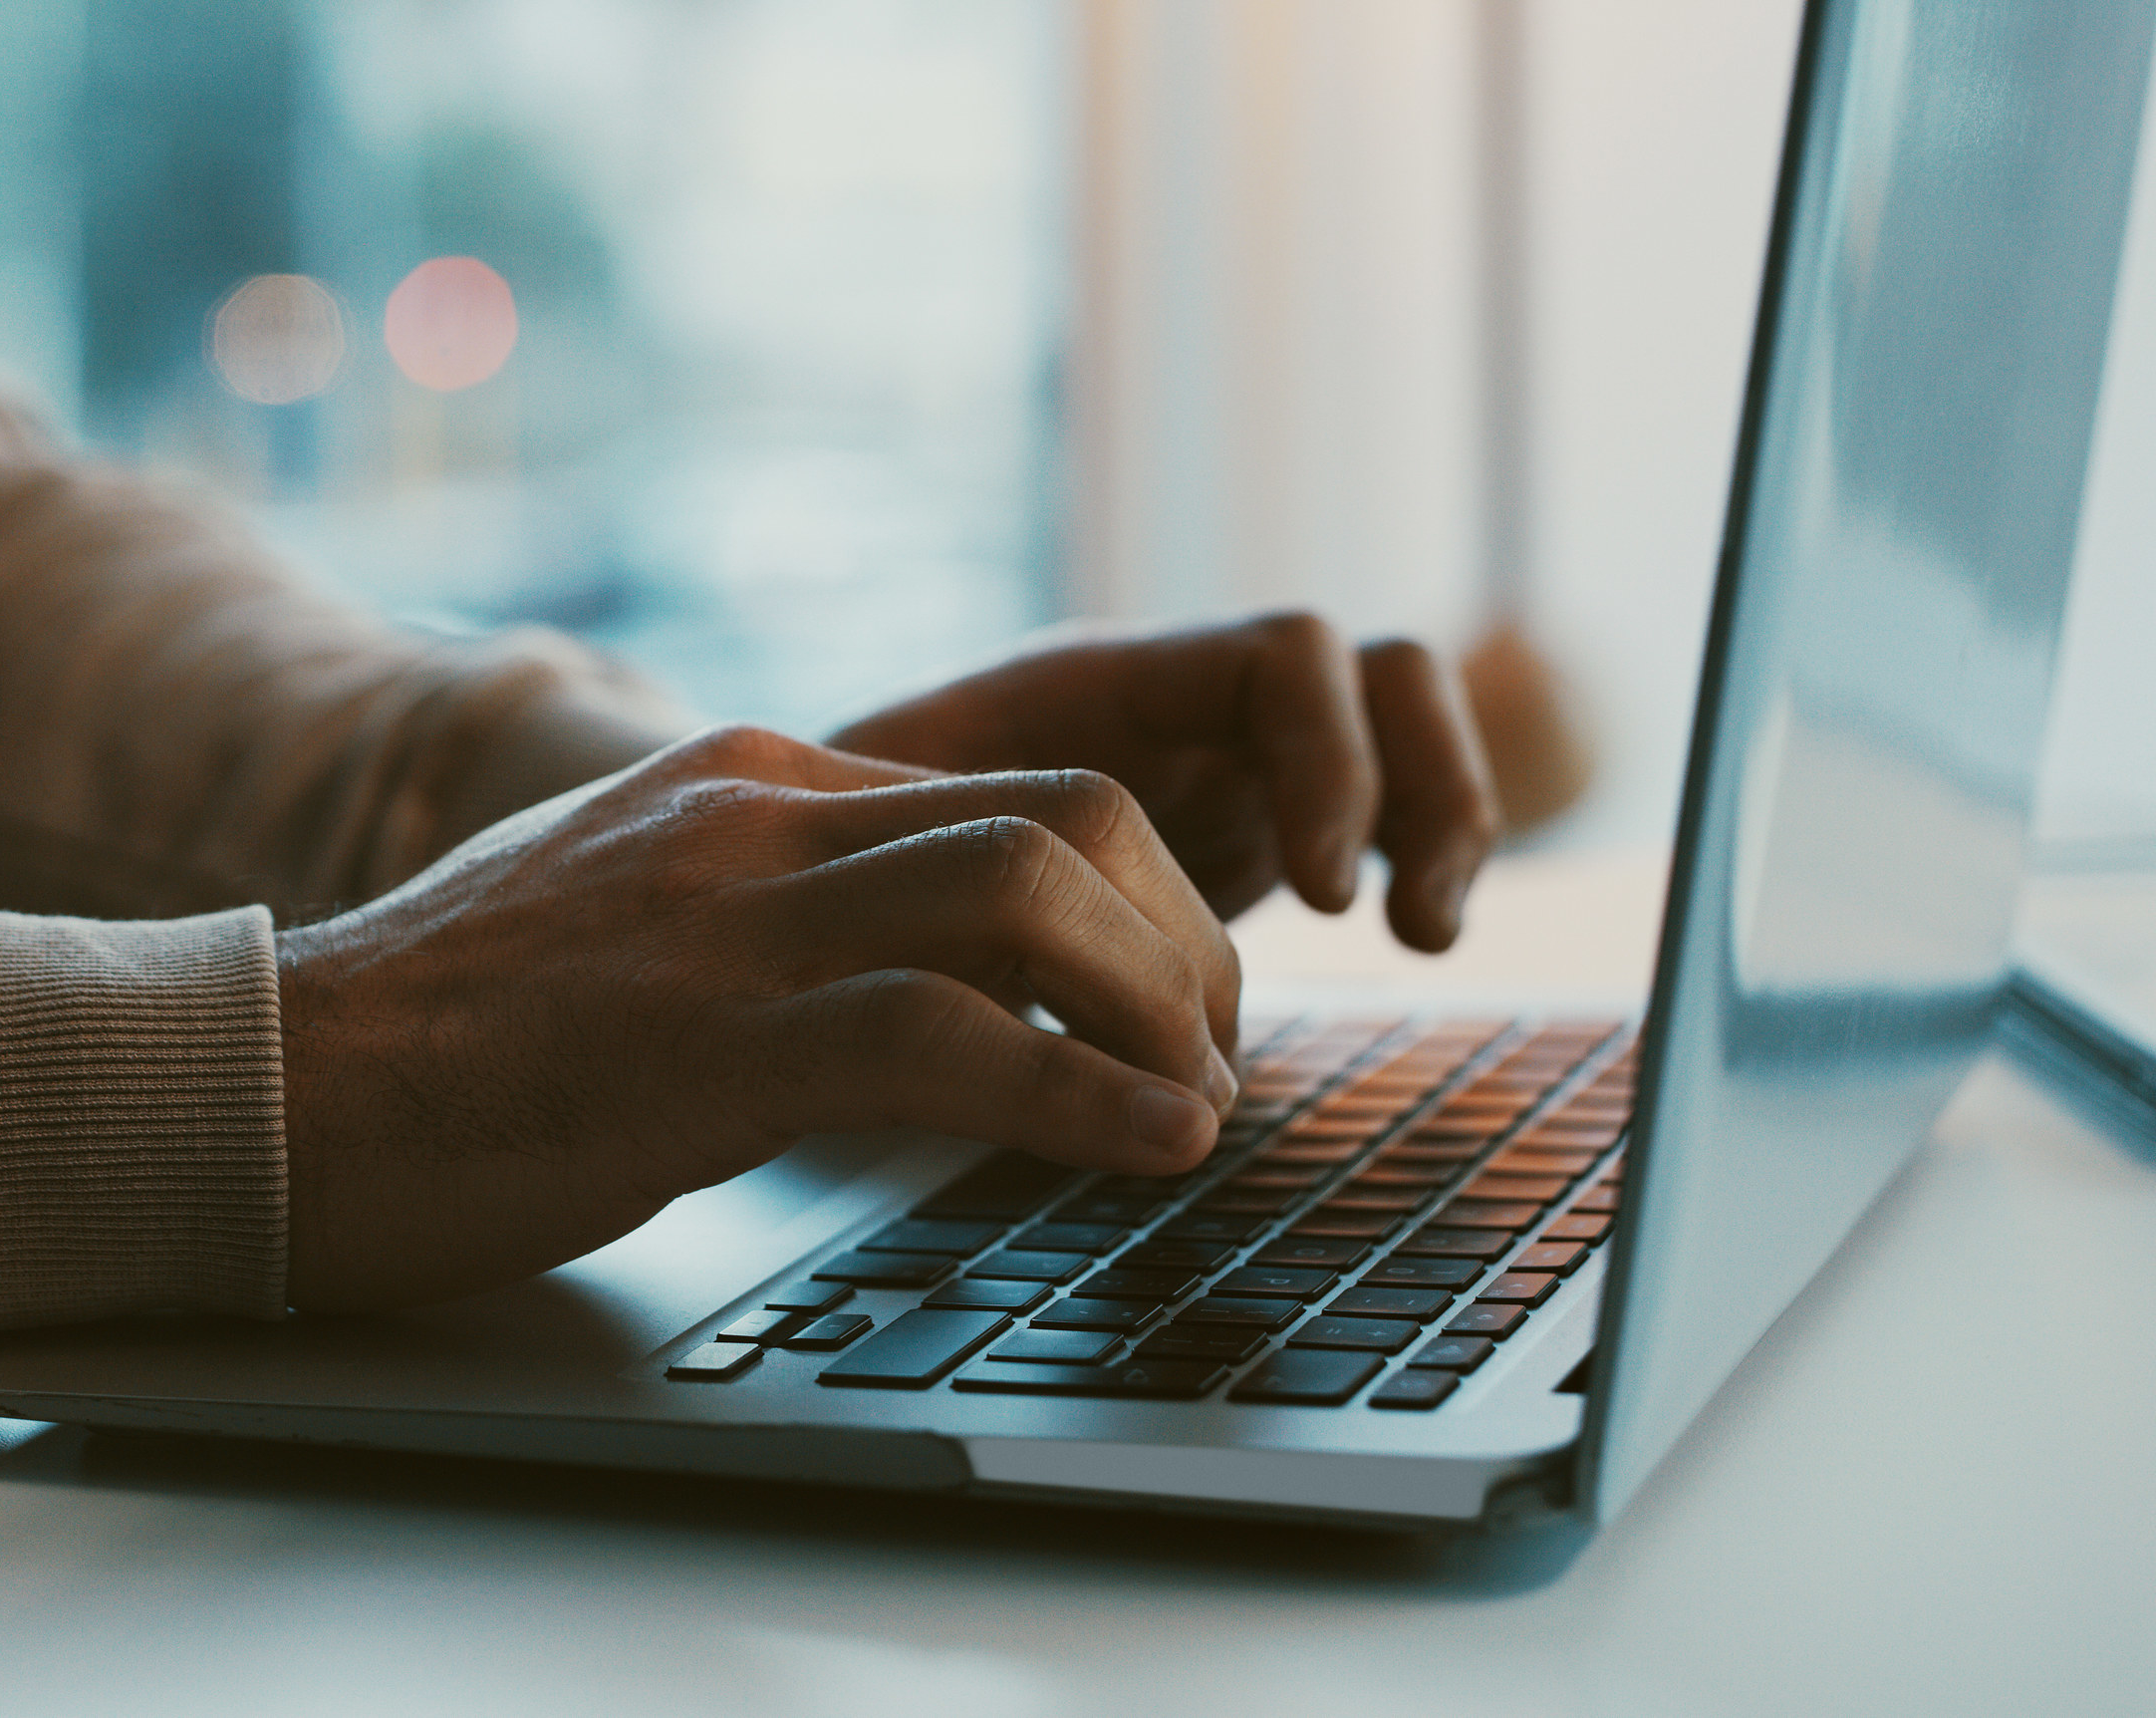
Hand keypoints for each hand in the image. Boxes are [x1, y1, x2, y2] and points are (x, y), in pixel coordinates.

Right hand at [277, 725, 1241, 1310]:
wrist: (262, 1087)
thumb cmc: (442, 1041)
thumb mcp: (633, 922)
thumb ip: (767, 912)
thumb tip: (914, 978)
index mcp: (747, 781)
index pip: (1018, 787)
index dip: (1142, 896)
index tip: (1174, 1006)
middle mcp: (754, 818)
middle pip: (1067, 812)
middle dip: (1184, 938)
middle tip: (1209, 1058)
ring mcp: (725, 920)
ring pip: (1033, 893)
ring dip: (1163, 1007)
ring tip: (1198, 1108)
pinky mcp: (701, 1043)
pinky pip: (951, 1036)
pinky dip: (1085, 1095)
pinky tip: (1150, 1149)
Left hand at [826, 613, 1499, 950]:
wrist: (801, 865)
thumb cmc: (819, 847)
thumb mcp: (873, 843)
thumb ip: (946, 854)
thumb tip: (989, 919)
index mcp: (1098, 681)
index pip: (1280, 657)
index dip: (1326, 761)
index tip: (1321, 894)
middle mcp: (1179, 701)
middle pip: (1374, 674)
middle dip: (1416, 786)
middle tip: (1388, 924)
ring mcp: (1221, 757)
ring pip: (1397, 729)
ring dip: (1441, 817)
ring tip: (1424, 935)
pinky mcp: (1242, 826)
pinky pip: (1379, 804)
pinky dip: (1416, 855)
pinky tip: (1408, 940)